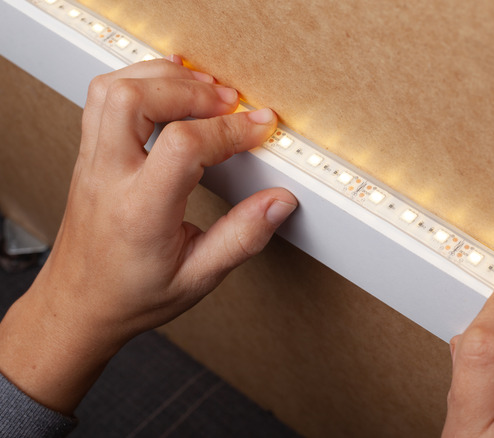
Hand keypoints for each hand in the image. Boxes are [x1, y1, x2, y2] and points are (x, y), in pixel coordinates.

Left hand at [0, 55, 296, 413]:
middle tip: (229, 102)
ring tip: (203, 91)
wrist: (80, 305)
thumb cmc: (133, 295)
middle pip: (136, 99)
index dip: (230, 130)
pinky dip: (140, 80)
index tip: (259, 129)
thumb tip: (280, 201)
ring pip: (113, 88)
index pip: (183, 145)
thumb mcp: (199, 277)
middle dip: (192, 90)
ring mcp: (93, 162)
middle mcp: (109, 177)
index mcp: (140, 212)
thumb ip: (243, 236)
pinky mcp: (89, 154)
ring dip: (163, 78)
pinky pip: (103, 97)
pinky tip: (169, 90)